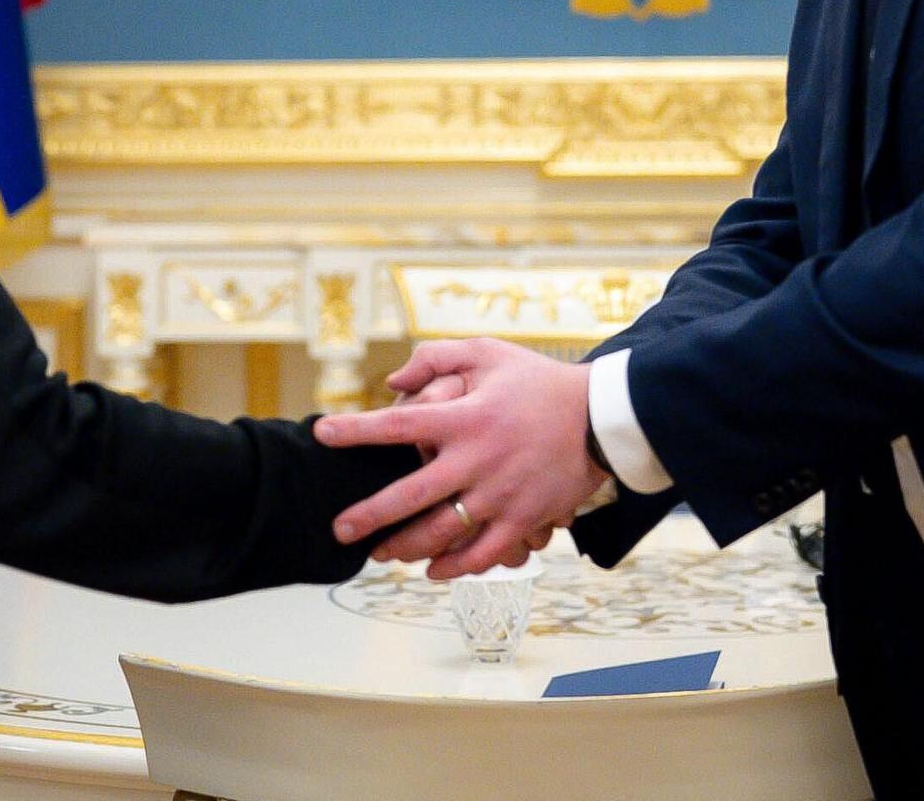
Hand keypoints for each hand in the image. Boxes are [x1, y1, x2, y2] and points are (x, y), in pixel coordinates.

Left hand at [315, 339, 604, 578]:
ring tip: (380, 555)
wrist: (601, 417)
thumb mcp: (489, 353)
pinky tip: (433, 570)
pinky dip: (455, 567)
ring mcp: (501, 495)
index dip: (356, 430)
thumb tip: (391, 382)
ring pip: (441, 533)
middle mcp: (477, 460)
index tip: (322, 434)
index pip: (398, 425)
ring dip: (405, 548)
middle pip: (410, 495)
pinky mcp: (524, 520)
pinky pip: (483, 554)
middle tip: (339, 530)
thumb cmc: (539, 383)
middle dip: (369, 516)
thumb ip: (436, 359)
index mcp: (465, 418)